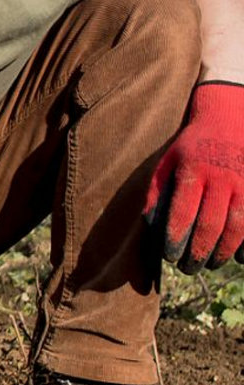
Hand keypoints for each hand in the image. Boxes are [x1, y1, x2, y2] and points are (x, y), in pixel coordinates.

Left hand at [144, 81, 243, 273]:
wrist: (229, 116)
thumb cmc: (192, 145)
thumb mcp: (167, 161)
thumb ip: (157, 191)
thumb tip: (149, 223)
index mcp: (192, 172)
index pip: (182, 213)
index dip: (175, 239)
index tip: (169, 257)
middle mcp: (220, 178)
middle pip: (210, 225)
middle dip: (198, 252)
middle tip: (188, 268)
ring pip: (236, 228)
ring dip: (223, 252)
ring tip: (212, 264)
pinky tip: (239, 256)